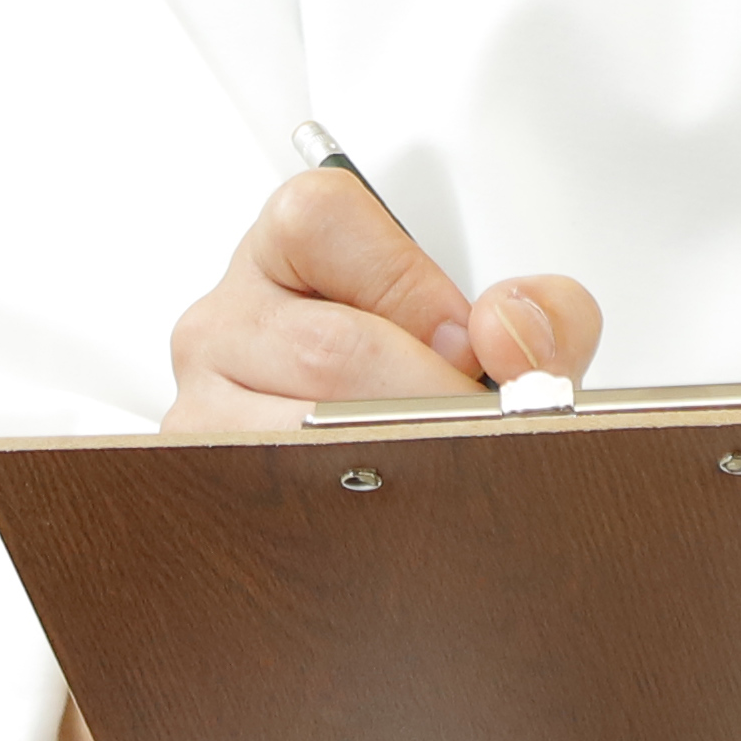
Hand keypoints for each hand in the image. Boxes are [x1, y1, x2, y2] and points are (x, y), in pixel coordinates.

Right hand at [61, 162, 603, 740]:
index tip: (462, 343)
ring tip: (441, 473)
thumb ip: (539, 312)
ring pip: (300, 433)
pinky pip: (275, 509)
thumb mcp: (492, 330)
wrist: (383, 464)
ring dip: (397, 464)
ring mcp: (201, 408)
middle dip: (427, 398)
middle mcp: (225, 323)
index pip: (320, 220)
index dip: (410, 286)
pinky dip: (353, 521)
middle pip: (328, 348)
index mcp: (286, 251)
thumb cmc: (421, 382)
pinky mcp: (203, 489)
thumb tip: (507, 337)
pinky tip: (394, 520)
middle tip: (476, 430)